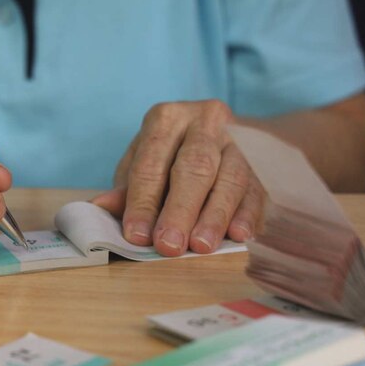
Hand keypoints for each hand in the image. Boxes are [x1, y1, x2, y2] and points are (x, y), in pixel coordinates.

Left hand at [91, 100, 263, 256]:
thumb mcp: (143, 164)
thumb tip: (101, 208)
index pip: (152, 163)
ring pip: (230, 178)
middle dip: (180, 210)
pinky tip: (240, 236)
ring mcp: (238, 138)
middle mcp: (205, 121)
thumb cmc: (170, 155)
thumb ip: (127, 189)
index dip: (143, 201)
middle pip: (194, 167)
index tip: (136, 235)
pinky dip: (248, 214)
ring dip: (215, 216)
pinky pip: (258, 187)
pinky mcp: (263, 159)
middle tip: (169, 245)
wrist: (222, 134)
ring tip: (202, 246)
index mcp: (166, 119)